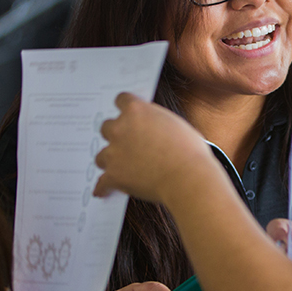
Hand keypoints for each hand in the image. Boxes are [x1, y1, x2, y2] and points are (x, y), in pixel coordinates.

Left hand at [94, 93, 213, 202]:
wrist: (188, 178)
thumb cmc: (189, 152)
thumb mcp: (176, 125)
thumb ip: (157, 123)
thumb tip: (153, 128)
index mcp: (136, 110)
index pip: (121, 100)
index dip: (125, 108)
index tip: (126, 114)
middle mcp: (120, 128)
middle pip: (106, 127)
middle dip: (115, 135)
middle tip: (125, 144)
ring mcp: (114, 153)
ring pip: (102, 156)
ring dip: (110, 161)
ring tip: (121, 169)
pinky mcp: (113, 176)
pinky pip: (102, 183)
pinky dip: (104, 188)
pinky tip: (104, 191)